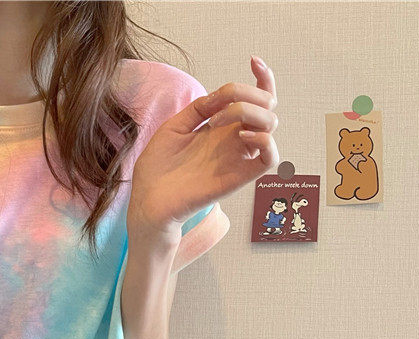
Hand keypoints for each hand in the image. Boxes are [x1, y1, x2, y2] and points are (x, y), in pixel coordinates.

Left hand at [128, 55, 278, 236]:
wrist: (147, 199)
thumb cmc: (157, 168)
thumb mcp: (175, 126)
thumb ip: (200, 108)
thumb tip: (222, 94)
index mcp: (220, 127)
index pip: (254, 99)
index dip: (262, 78)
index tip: (253, 61)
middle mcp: (233, 140)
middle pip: (267, 106)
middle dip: (250, 93)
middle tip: (219, 107)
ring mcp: (237, 157)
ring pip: (271, 124)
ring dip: (251, 111)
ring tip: (217, 122)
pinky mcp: (238, 177)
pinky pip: (270, 158)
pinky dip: (265, 139)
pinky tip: (242, 135)